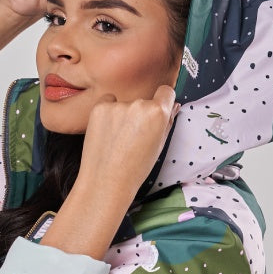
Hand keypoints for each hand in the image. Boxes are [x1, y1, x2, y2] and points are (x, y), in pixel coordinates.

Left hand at [77, 87, 179, 203]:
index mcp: (158, 113)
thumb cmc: (134, 169)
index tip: (157, 109)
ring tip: (118, 140)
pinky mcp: (99, 108)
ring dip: (122, 115)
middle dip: (140, 114)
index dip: (163, 100)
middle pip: (143, 101)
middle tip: (133, 137)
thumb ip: (167, 123)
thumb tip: (173, 105)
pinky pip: (107, 103)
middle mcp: (138, 105)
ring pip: (124, 103)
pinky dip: (107, 114)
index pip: (166, 91)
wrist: (106, 182)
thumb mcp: (158, 147)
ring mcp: (117, 105)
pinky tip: (107, 134)